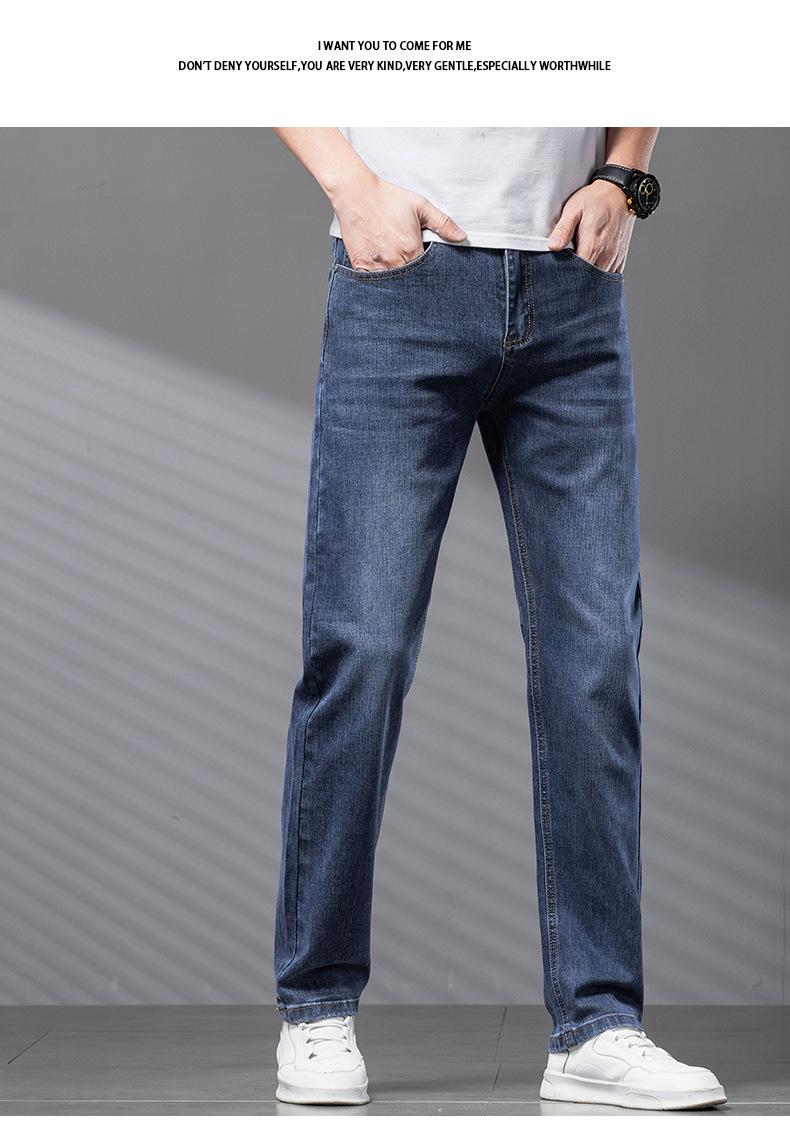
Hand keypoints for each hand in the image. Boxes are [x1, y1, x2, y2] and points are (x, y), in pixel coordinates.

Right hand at [330, 170, 466, 270]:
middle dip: (412, 279)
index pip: (425, 272)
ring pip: (390, 285)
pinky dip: (376, 280)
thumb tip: (462, 237)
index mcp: (411, 250)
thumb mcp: (420, 206)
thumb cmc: (387, 198)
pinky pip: (370, 282)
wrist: (356, 193)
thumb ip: (443, 223)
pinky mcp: (360, 265)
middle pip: (408, 281)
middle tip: (410, 271)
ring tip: (395, 270)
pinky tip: (380, 271)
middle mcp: (394, 261)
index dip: (427, 271)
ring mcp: (376, 265)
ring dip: (394, 281)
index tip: (424, 267)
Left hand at [547, 180, 634, 273]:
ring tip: (576, 278)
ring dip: (588, 281)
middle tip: (564, 281)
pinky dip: (600, 279)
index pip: (577, 274)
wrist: (620, 192)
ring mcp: (614, 258)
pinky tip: (590, 276)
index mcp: (592, 246)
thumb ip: (563, 229)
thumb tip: (552, 246)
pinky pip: (610, 276)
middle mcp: (605, 256)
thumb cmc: (595, 199)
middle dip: (576, 283)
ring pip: (599, 281)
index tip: (557, 277)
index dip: (566, 278)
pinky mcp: (620, 258)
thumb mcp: (574, 209)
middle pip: (588, 280)